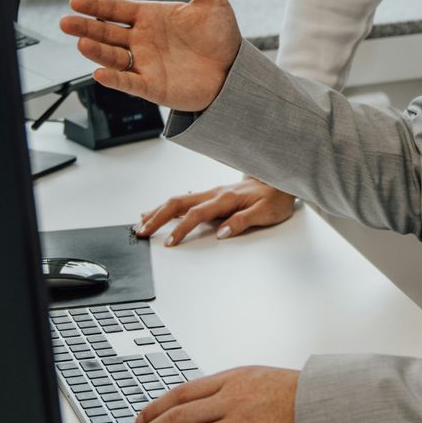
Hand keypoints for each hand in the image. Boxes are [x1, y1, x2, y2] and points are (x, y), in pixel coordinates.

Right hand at [58, 0, 240, 112]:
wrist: (234, 70)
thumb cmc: (219, 35)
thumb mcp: (211, 1)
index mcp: (149, 17)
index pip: (116, 9)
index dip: (96, 6)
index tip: (75, 1)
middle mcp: (142, 40)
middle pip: (107, 32)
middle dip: (86, 27)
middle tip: (65, 22)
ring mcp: (145, 63)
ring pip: (113, 57)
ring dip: (97, 51)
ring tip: (82, 43)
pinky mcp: (153, 86)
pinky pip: (129, 83)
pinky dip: (115, 79)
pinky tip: (100, 73)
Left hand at [127, 366, 301, 422]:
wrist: (326, 406)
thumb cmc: (294, 393)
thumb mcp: (256, 376)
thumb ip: (225, 388)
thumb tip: (193, 402)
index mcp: (229, 381)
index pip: (180, 394)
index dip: (154, 408)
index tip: (139, 420)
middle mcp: (230, 403)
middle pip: (177, 419)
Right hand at [137, 176, 297, 245]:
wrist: (280, 180)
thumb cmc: (275, 198)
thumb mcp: (266, 213)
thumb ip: (243, 222)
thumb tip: (222, 233)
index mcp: (226, 199)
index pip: (197, 215)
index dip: (181, 229)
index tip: (169, 242)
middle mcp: (215, 193)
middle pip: (179, 203)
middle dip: (157, 217)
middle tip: (141, 231)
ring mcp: (212, 193)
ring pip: (179, 199)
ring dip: (158, 211)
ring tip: (141, 222)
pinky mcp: (212, 195)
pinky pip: (185, 199)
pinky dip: (168, 206)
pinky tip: (159, 212)